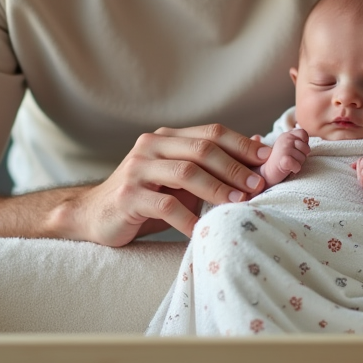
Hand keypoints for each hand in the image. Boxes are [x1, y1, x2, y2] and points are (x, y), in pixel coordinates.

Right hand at [72, 124, 270, 246]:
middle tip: (259, 186)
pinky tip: (204, 230)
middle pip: (202, 149)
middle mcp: (151, 146)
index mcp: (167, 137)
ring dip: (217, 189)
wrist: (94, 215)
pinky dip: (188, 218)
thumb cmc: (146, 198)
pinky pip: (165, 205)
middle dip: (235, 167)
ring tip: (239, 204)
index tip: (268, 161)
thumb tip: (257, 149)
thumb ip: (210, 165)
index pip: (211, 132)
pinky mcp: (127, 196)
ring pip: (186, 172)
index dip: (241, 145)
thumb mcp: (179, 179)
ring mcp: (137, 169)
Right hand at [259, 128, 308, 185]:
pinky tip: (289, 169)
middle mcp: (285, 139)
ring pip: (303, 158)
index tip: (296, 150)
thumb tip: (306, 139)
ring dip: (298, 163)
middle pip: (306, 148)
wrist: (266, 173)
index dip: (303, 143)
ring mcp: (284, 149)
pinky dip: (295, 169)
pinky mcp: (283, 161)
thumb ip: (298, 139)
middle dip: (302, 156)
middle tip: (291, 159)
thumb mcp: (289, 145)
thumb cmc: (280, 160)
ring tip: (289, 164)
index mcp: (286, 135)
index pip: (303, 133)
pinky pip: (297, 165)